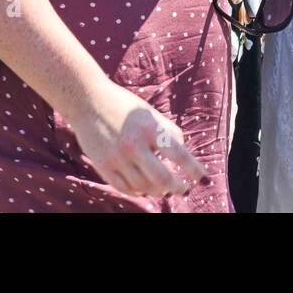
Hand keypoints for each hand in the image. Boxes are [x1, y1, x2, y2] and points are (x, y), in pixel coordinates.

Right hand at [67, 83, 206, 198]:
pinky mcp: (103, 166)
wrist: (88, 101)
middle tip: (183, 188)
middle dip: (177, 187)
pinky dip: (138, 191)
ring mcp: (117, 157)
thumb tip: (182, 156)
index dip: (195, 171)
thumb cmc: (125, 106)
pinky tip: (144, 188)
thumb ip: (168, 132)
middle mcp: (134, 144)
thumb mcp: (150, 114)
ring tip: (164, 188)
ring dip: (158, 190)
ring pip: (144, 187)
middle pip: (162, 179)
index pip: (179, 155)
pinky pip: (125, 188)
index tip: (204, 179)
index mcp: (150, 128)